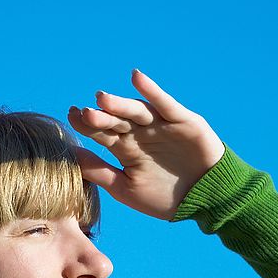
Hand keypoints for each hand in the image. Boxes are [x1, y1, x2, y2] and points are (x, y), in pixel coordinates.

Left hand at [67, 69, 224, 220]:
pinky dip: (151, 91)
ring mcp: (160, 125)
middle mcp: (140, 133)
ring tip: (101, 99)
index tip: (71, 116)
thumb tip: (71, 158)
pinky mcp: (182, 121)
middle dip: (100, 117)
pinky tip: (136, 78)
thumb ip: (101, 172)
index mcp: (126, 149)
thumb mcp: (127, 188)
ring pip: (136, 112)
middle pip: (115, 121)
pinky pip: (165, 104)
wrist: (206, 200)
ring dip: (119, 104)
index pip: (101, 133)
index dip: (87, 125)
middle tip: (83, 113)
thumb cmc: (166, 199)